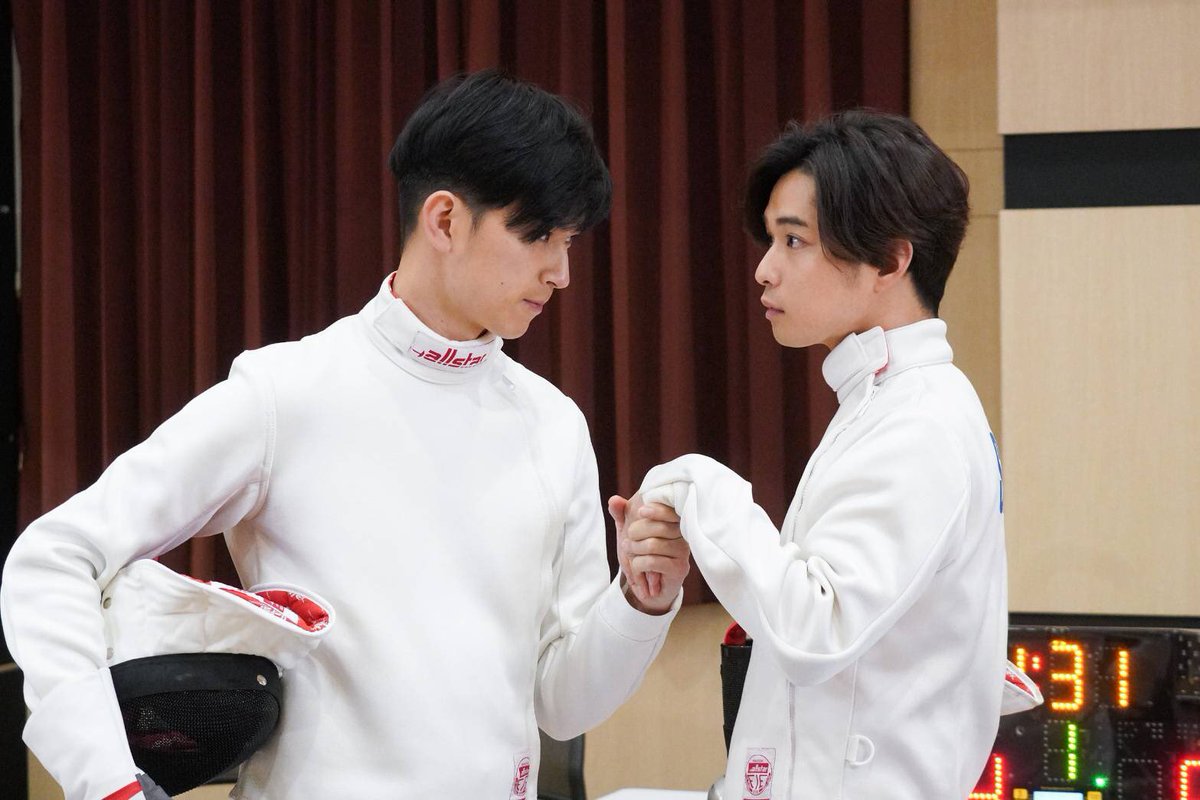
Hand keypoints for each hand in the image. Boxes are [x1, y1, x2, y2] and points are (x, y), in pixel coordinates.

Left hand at [610, 492, 689, 614]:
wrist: (648, 587)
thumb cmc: (640, 554)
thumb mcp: (627, 533)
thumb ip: (621, 515)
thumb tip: (614, 499)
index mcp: (672, 521)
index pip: (669, 510)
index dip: (656, 509)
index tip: (641, 512)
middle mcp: (682, 534)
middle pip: (657, 527)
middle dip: (635, 534)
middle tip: (626, 544)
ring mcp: (682, 551)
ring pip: (652, 545)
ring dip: (634, 552)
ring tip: (629, 557)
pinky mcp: (679, 568)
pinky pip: (652, 562)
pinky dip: (638, 566)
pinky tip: (637, 571)